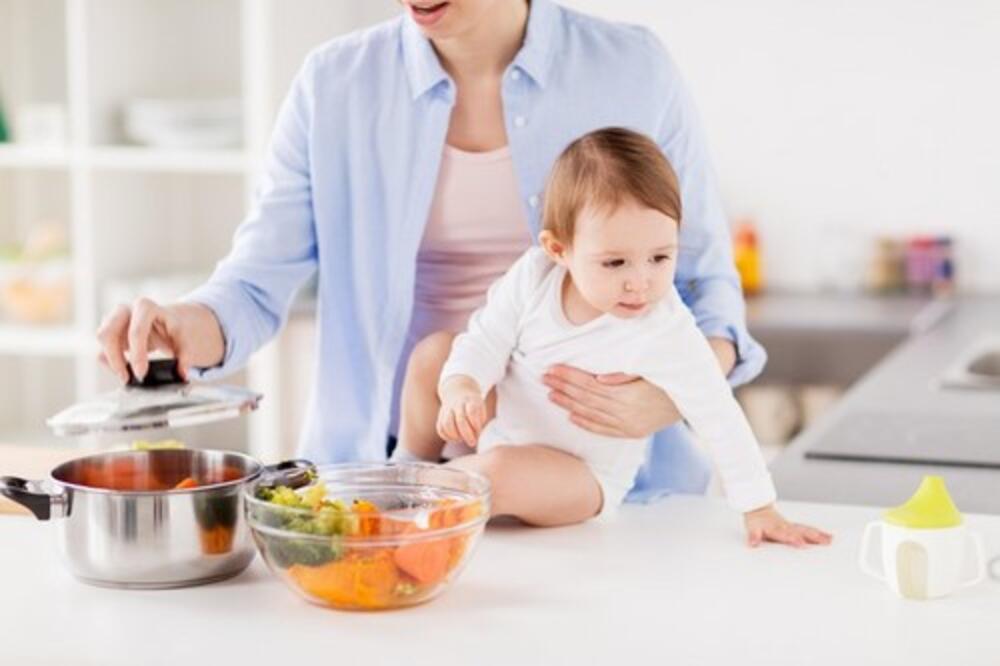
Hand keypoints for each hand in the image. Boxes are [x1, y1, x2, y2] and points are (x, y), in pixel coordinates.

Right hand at [96, 299, 224, 383]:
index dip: (137, 354)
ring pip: (102, 342)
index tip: (141, 373)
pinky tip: (124, 370)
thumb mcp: (186, 339)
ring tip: (128, 376)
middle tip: (128, 378)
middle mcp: (126, 310)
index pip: (136, 331)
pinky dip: (109, 362)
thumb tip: (182, 373)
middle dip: (115, 358)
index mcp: (146, 307)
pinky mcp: (110, 333)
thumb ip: (186, 357)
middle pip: (107, 333)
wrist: (172, 321)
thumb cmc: (178, 328)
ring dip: (112, 362)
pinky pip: (101, 349)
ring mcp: (115, 320)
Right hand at [436, 376, 487, 447]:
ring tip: (461, 439)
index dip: (476, 424)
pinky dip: (446, 436)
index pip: (472, 412)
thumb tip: (475, 436)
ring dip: (454, 435)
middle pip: (460, 420)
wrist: (458, 391)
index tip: (478, 431)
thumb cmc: (473, 406)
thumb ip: (479, 422)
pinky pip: (440, 427)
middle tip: (472, 443)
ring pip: (447, 424)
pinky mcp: (441, 416)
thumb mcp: (481, 409)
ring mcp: (447, 409)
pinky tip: (454, 439)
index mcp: (470, 401)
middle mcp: (458, 404)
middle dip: (467, 434)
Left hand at [542, 365, 681, 437]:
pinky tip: (571, 416)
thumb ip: (625, 373)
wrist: (695, 397)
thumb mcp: (651, 369)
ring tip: (551, 394)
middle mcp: (626, 415)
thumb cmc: (669, 376)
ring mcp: (628, 426)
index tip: (552, 368)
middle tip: (543, 377)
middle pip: (586, 400)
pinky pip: (604, 430)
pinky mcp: (632, 432)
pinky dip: (586, 423)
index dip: (569, 377)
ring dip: (569, 405)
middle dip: (563, 388)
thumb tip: (599, 378)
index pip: (589, 385)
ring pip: (591, 415)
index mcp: (629, 397)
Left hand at [743, 504, 832, 547]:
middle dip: (812, 537)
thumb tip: (752, 544)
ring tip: (830, 541)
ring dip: (818, 535)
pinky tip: (829, 538)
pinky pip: (808, 530)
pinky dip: (819, 534)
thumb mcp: (752, 528)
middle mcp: (786, 526)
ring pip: (807, 530)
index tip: (801, 544)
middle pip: (801, 531)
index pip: (785, 534)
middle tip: (824, 542)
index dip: (793, 538)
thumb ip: (753, 536)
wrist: (759, 509)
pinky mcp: (795, 528)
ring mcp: (792, 527)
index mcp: (776, 528)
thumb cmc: (756, 521)